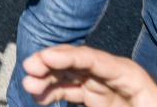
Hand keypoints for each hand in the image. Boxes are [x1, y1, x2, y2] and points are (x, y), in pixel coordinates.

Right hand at [20, 45, 156, 106]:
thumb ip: (121, 100)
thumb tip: (89, 88)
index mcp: (127, 75)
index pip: (93, 58)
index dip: (67, 56)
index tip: (44, 58)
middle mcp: (110, 74)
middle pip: (76, 61)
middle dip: (50, 63)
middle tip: (29, 70)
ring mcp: (101, 83)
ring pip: (68, 73)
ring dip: (47, 78)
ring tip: (29, 86)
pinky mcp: (95, 95)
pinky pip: (69, 88)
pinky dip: (53, 91)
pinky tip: (40, 97)